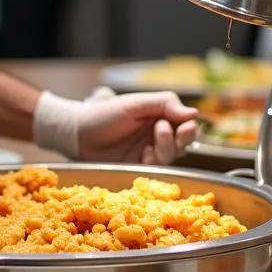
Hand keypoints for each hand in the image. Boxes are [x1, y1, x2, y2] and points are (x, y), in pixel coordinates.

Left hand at [33, 87, 197, 164]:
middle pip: (183, 140)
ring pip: (172, 155)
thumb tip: (194, 112)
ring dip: (167, 147)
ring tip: (154, 137)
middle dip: (184, 138)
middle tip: (179, 132)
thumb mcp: (134, 103)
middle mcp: (156, 133)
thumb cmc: (103, 114)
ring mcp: (148, 150)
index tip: (187, 124)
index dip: (189, 124)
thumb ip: (164, 104)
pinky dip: (154, 161)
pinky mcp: (139, 166)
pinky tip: (144, 154)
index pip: (184, 121)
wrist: (77, 134)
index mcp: (158, 114)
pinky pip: (156, 168)